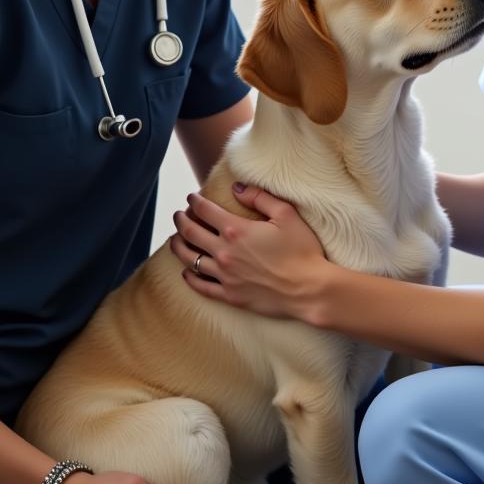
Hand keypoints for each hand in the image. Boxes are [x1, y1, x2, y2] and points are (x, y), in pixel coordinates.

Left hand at [170, 184, 328, 320]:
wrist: (309, 289)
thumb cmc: (302, 250)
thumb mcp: (287, 214)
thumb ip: (259, 197)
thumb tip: (237, 187)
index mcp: (236, 230)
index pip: (205, 211)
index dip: (194, 201)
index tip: (191, 197)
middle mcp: (224, 252)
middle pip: (190, 233)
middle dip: (180, 221)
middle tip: (178, 215)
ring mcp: (224, 276)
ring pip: (189, 260)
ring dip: (178, 247)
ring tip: (174, 240)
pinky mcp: (230, 295)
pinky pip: (201, 286)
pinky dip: (189, 277)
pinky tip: (186, 272)